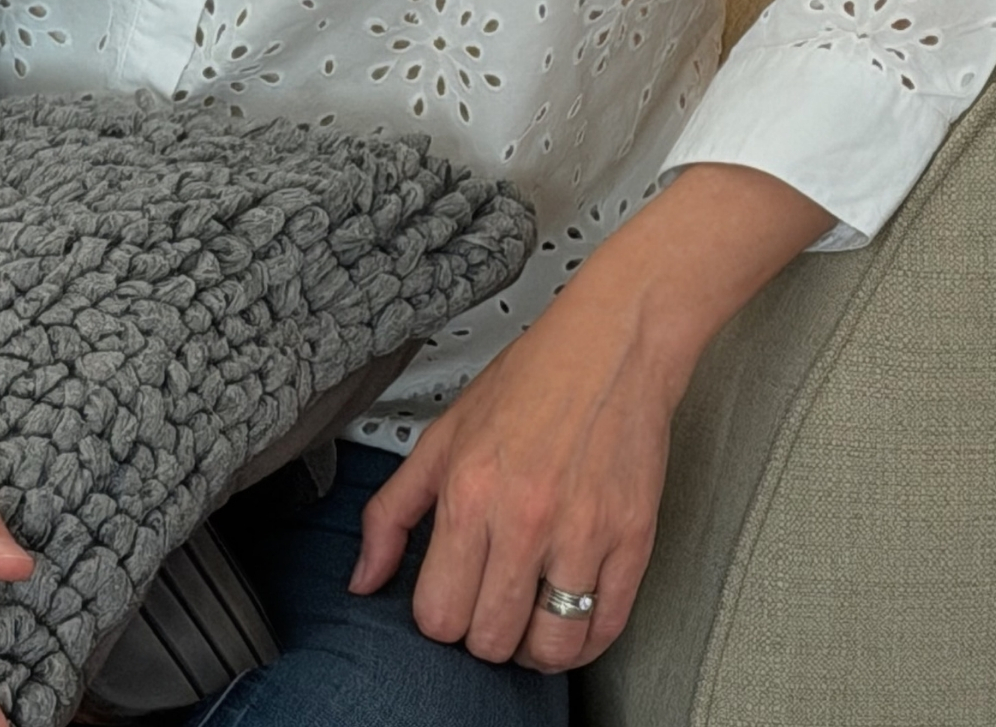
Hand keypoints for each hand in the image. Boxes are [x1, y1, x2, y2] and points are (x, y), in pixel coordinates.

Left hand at [348, 261, 676, 669]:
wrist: (612, 346)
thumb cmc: (531, 381)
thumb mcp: (442, 436)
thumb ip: (391, 512)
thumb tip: (362, 579)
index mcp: (470, 491)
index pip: (438, 614)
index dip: (439, 617)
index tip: (450, 598)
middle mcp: (525, 520)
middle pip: (490, 640)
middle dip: (483, 634)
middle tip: (489, 604)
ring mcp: (583, 535)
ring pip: (550, 649)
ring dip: (534, 648)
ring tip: (528, 619)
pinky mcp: (633, 542)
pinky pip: (606, 630)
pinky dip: (585, 641)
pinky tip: (571, 617)